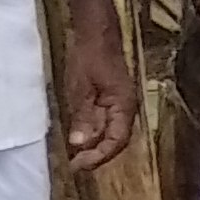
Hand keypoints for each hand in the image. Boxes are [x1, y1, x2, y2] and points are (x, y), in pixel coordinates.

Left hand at [60, 28, 136, 172]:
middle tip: (73, 165)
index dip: (98, 156)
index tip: (77, 165)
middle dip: (96, 155)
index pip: (116, 141)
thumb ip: (82, 116)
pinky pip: (104, 124)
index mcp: (123, 106)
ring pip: (110, 135)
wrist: (97, 34)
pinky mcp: (110, 102)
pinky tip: (78, 139)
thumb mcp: (80, 87)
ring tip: (73, 157)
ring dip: (94, 147)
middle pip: (115, 141)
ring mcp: (119, 106)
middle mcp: (126, 110)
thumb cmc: (90, 57)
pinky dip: (92, 135)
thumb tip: (79, 144)